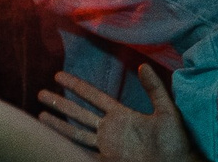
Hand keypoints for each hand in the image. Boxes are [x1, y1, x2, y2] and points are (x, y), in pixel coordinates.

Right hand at [38, 66, 200, 161]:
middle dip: (59, 103)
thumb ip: (154, 89)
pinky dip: (68, 149)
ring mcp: (108, 147)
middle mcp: (110, 130)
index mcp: (121, 115)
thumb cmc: (177, 142)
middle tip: (40, 93)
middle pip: (79, 113)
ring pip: (76, 133)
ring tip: (40, 116)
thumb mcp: (168, 111)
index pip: (93, 97)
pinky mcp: (108, 160)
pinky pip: (83, 153)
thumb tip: (143, 65)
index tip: (58, 75)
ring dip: (58, 125)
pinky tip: (55, 144)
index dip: (76, 86)